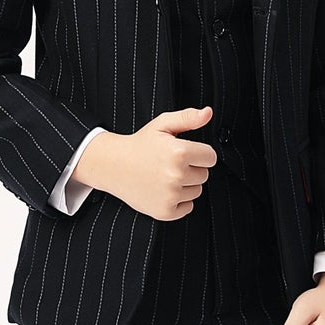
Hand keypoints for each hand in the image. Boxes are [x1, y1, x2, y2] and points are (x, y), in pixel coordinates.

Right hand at [73, 106, 217, 220]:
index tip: (185, 152)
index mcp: (179, 152)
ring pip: (196, 191)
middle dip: (192, 169)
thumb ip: (188, 117)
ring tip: (165, 176)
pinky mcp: (165, 211)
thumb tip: (208, 113)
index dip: (199, 153)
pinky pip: (188, 207)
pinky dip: (179, 201)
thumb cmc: (140, 144)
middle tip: (170, 164)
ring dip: (186, 185)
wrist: (113, 165)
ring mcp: (170, 195)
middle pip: (204, 175)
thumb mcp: (162, 124)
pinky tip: (164, 190)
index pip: (211, 157)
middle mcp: (176, 175)